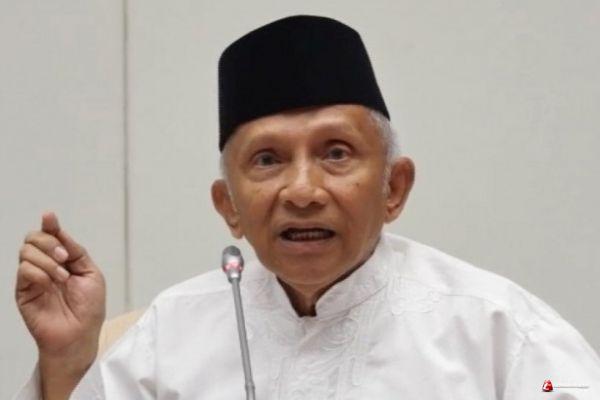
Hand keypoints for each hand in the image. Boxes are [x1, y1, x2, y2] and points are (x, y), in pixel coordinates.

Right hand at [16, 211, 105, 388]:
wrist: (80, 335)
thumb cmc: (88, 309)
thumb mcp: (90, 273)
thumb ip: (76, 251)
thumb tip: (59, 230)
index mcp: (62, 260)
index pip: (50, 235)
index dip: (49, 224)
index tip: (49, 217)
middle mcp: (44, 265)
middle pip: (33, 238)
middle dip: (50, 242)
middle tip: (66, 258)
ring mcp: (32, 278)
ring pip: (26, 251)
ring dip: (48, 260)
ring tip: (63, 277)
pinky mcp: (22, 292)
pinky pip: (23, 271)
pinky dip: (40, 272)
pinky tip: (52, 283)